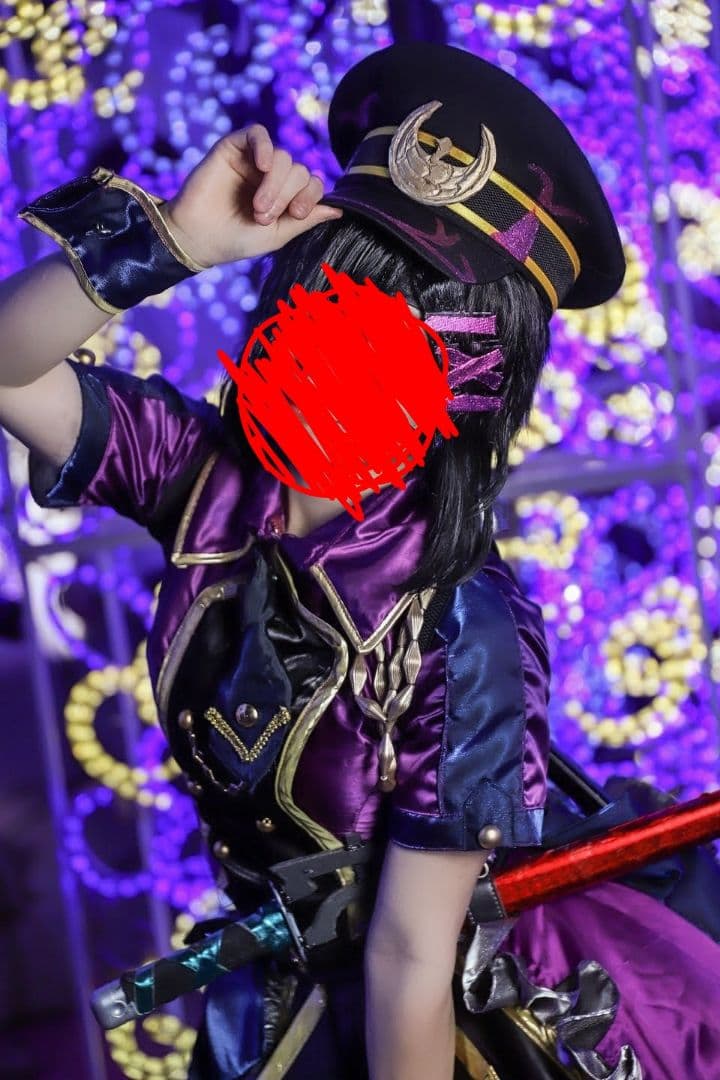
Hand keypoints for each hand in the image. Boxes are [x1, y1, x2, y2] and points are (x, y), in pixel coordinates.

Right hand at [160, 125, 342, 267]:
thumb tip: (339, 209)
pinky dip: (265, 147)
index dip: (310, 196)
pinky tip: (262, 165)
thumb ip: (306, 219)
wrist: (199, 237)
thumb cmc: (237, 239)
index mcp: (286, 195)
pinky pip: (259, 133)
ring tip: (257, 206)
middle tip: (264, 216)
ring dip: (275, 184)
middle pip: (300, 170)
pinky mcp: (234, 147)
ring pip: (284, 157)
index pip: (313, 183)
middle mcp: (273, 175)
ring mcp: (254, 160)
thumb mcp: (278, 235)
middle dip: (287, 195)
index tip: (294, 214)